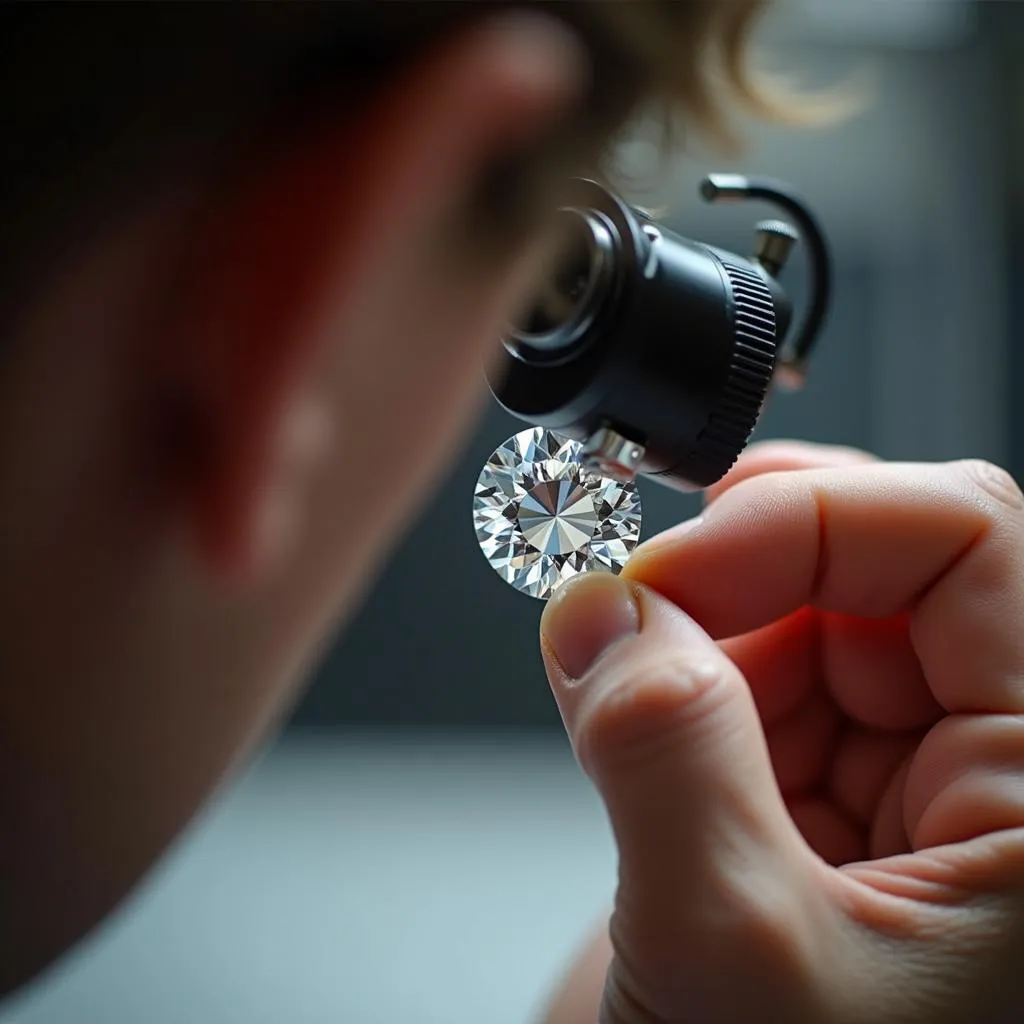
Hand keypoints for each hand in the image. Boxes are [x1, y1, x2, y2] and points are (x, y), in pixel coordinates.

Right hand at [539, 441, 1023, 1023]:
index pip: (970, 540)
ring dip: (694, 625)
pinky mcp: (823, 789)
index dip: (814, 519)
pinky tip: (629, 721)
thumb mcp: (732, 958)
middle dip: (737, 566)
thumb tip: (602, 610)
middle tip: (624, 604)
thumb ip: (664, 757)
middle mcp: (999, 767)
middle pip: (881, 560)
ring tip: (618, 689)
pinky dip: (675, 669)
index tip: (669, 566)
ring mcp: (907, 773)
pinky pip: (753, 668)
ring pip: (803, 606)